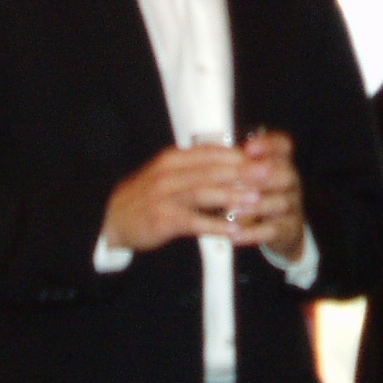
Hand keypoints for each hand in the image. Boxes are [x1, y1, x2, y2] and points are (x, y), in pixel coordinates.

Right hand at [103, 143, 252, 252]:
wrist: (112, 218)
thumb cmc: (146, 196)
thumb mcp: (168, 173)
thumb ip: (195, 166)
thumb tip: (229, 159)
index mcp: (173, 158)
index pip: (211, 152)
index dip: (240, 155)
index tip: (265, 158)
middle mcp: (169, 173)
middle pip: (212, 170)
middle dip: (244, 172)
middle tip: (270, 175)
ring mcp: (165, 196)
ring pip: (204, 192)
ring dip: (233, 196)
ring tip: (257, 201)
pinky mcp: (163, 219)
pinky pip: (194, 221)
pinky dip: (216, 225)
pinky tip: (234, 231)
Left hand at [232, 130, 307, 260]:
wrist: (280, 227)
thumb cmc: (258, 194)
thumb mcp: (252, 175)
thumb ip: (236, 162)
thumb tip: (207, 150)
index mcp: (280, 162)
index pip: (283, 146)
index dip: (268, 145)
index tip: (247, 148)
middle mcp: (290, 182)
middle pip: (286, 173)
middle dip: (262, 175)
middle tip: (241, 177)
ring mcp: (291, 206)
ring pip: (280, 203)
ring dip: (254, 206)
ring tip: (232, 209)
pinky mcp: (288, 229)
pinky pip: (273, 230)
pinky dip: (253, 233)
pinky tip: (234, 233)